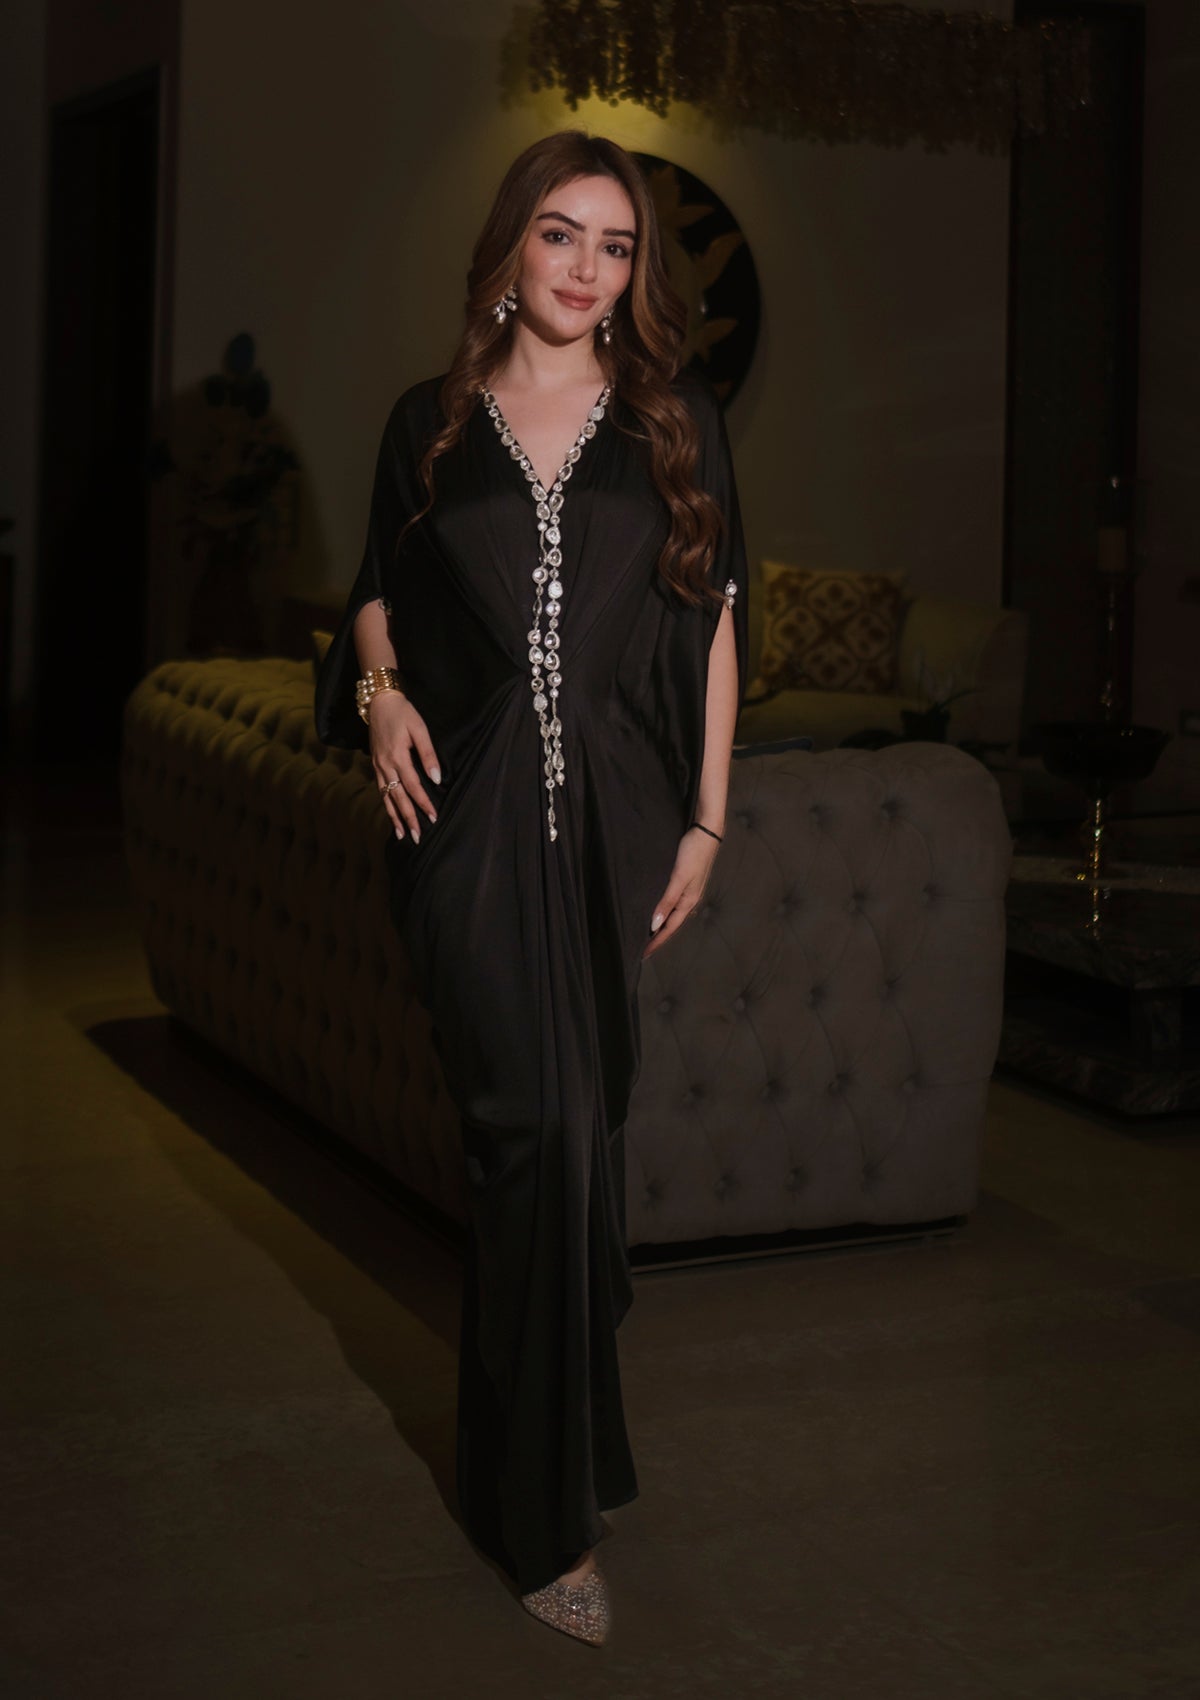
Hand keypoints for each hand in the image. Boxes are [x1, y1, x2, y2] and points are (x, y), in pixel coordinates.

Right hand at [368, 690, 440, 842]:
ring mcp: (378, 766)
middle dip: (408, 818)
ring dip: (395, 816)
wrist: (378, 702)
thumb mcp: (419, 729)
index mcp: (397, 757)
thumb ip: (428, 754)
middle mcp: (385, 765)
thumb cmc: (402, 713)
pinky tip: (392, 815)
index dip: (424, 803)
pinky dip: (386, 805)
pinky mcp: (375, 765)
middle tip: (417, 836)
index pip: (413, 786)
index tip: (433, 817)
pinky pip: (380, 790)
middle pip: (398, 797)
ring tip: (402, 834)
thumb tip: (436, 778)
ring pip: (386, 797)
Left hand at [642, 826, 720, 959]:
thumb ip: (667, 900)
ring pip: (673, 915)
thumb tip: (655, 924)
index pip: (669, 928)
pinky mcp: (686, 881)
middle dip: (658, 938)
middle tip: (643, 949)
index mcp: (688, 901)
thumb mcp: (679, 877)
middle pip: (672, 924)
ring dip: (662, 926)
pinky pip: (673, 903)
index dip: (656, 941)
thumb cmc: (694, 852)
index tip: (643, 954)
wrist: (708, 830)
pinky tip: (659, 910)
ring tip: (649, 934)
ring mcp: (689, 890)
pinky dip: (665, 912)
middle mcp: (690, 899)